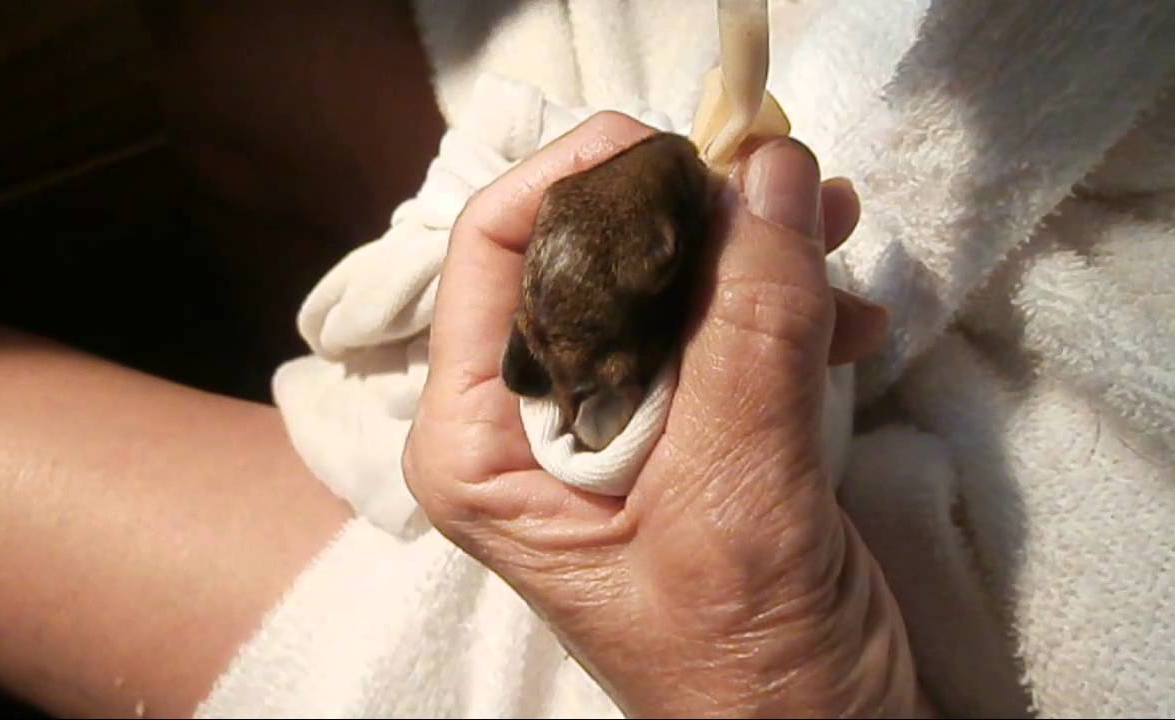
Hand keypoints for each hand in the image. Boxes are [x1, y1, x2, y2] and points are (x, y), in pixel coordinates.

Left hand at [403, 112, 932, 717]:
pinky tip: (850, 319)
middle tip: (789, 188)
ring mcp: (607, 418)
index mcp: (478, 441)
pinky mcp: (682, 424)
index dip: (586, 180)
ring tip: (835, 239)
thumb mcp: (738, 500)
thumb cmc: (743, 669)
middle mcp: (527, 417)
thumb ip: (751, 336)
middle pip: (586, 251)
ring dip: (752, 251)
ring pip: (663, 276)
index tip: (690, 147)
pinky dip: (784, 302)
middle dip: (691, 213)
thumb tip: (770, 174)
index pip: (497, 252)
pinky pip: (720, 323)